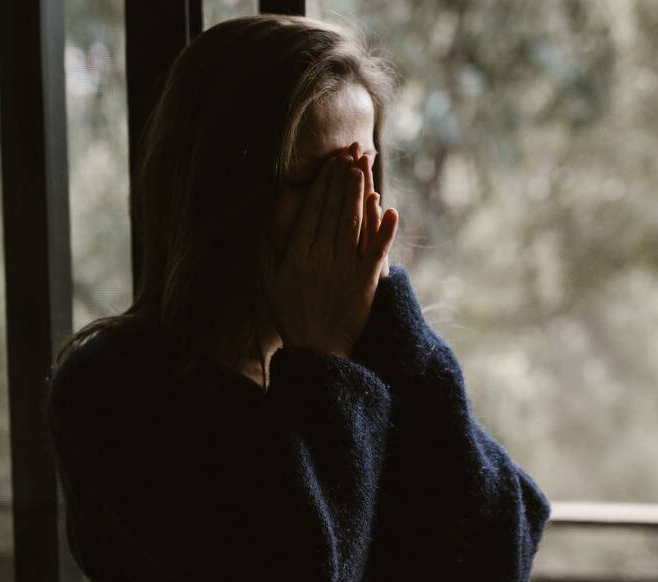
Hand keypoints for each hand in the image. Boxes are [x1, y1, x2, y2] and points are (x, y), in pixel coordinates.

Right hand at [266, 145, 398, 357]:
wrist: (318, 351)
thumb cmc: (292, 317)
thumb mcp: (270, 284)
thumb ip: (268, 253)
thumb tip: (267, 224)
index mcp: (297, 256)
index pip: (313, 211)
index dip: (323, 185)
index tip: (331, 163)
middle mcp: (321, 258)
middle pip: (333, 211)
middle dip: (342, 180)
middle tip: (350, 154)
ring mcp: (344, 269)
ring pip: (352, 224)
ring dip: (358, 194)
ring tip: (363, 169)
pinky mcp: (365, 283)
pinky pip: (376, 252)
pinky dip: (384, 231)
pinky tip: (391, 210)